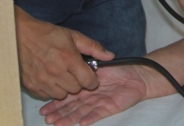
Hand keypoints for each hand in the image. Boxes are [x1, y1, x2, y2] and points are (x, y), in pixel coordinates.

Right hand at [15, 6, 113, 99]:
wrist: (20, 35)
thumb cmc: (47, 34)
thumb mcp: (73, 35)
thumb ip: (93, 47)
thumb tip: (110, 56)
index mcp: (68, 58)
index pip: (88, 81)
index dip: (92, 80)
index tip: (90, 76)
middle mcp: (55, 72)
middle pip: (76, 89)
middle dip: (78, 82)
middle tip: (73, 72)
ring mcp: (42, 80)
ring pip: (61, 95)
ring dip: (64, 87)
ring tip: (61, 74)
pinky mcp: (31, 86)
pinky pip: (47, 95)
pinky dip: (50, 89)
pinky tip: (50, 77)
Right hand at [40, 63, 161, 125]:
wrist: (137, 74)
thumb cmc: (119, 68)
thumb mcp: (99, 62)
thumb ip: (88, 63)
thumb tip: (75, 65)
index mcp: (84, 86)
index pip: (68, 93)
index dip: (57, 100)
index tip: (45, 105)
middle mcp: (89, 96)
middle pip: (71, 106)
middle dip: (58, 112)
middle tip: (46, 118)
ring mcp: (98, 102)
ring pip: (81, 111)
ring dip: (69, 118)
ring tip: (57, 123)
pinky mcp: (109, 107)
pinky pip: (98, 113)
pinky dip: (90, 117)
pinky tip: (81, 123)